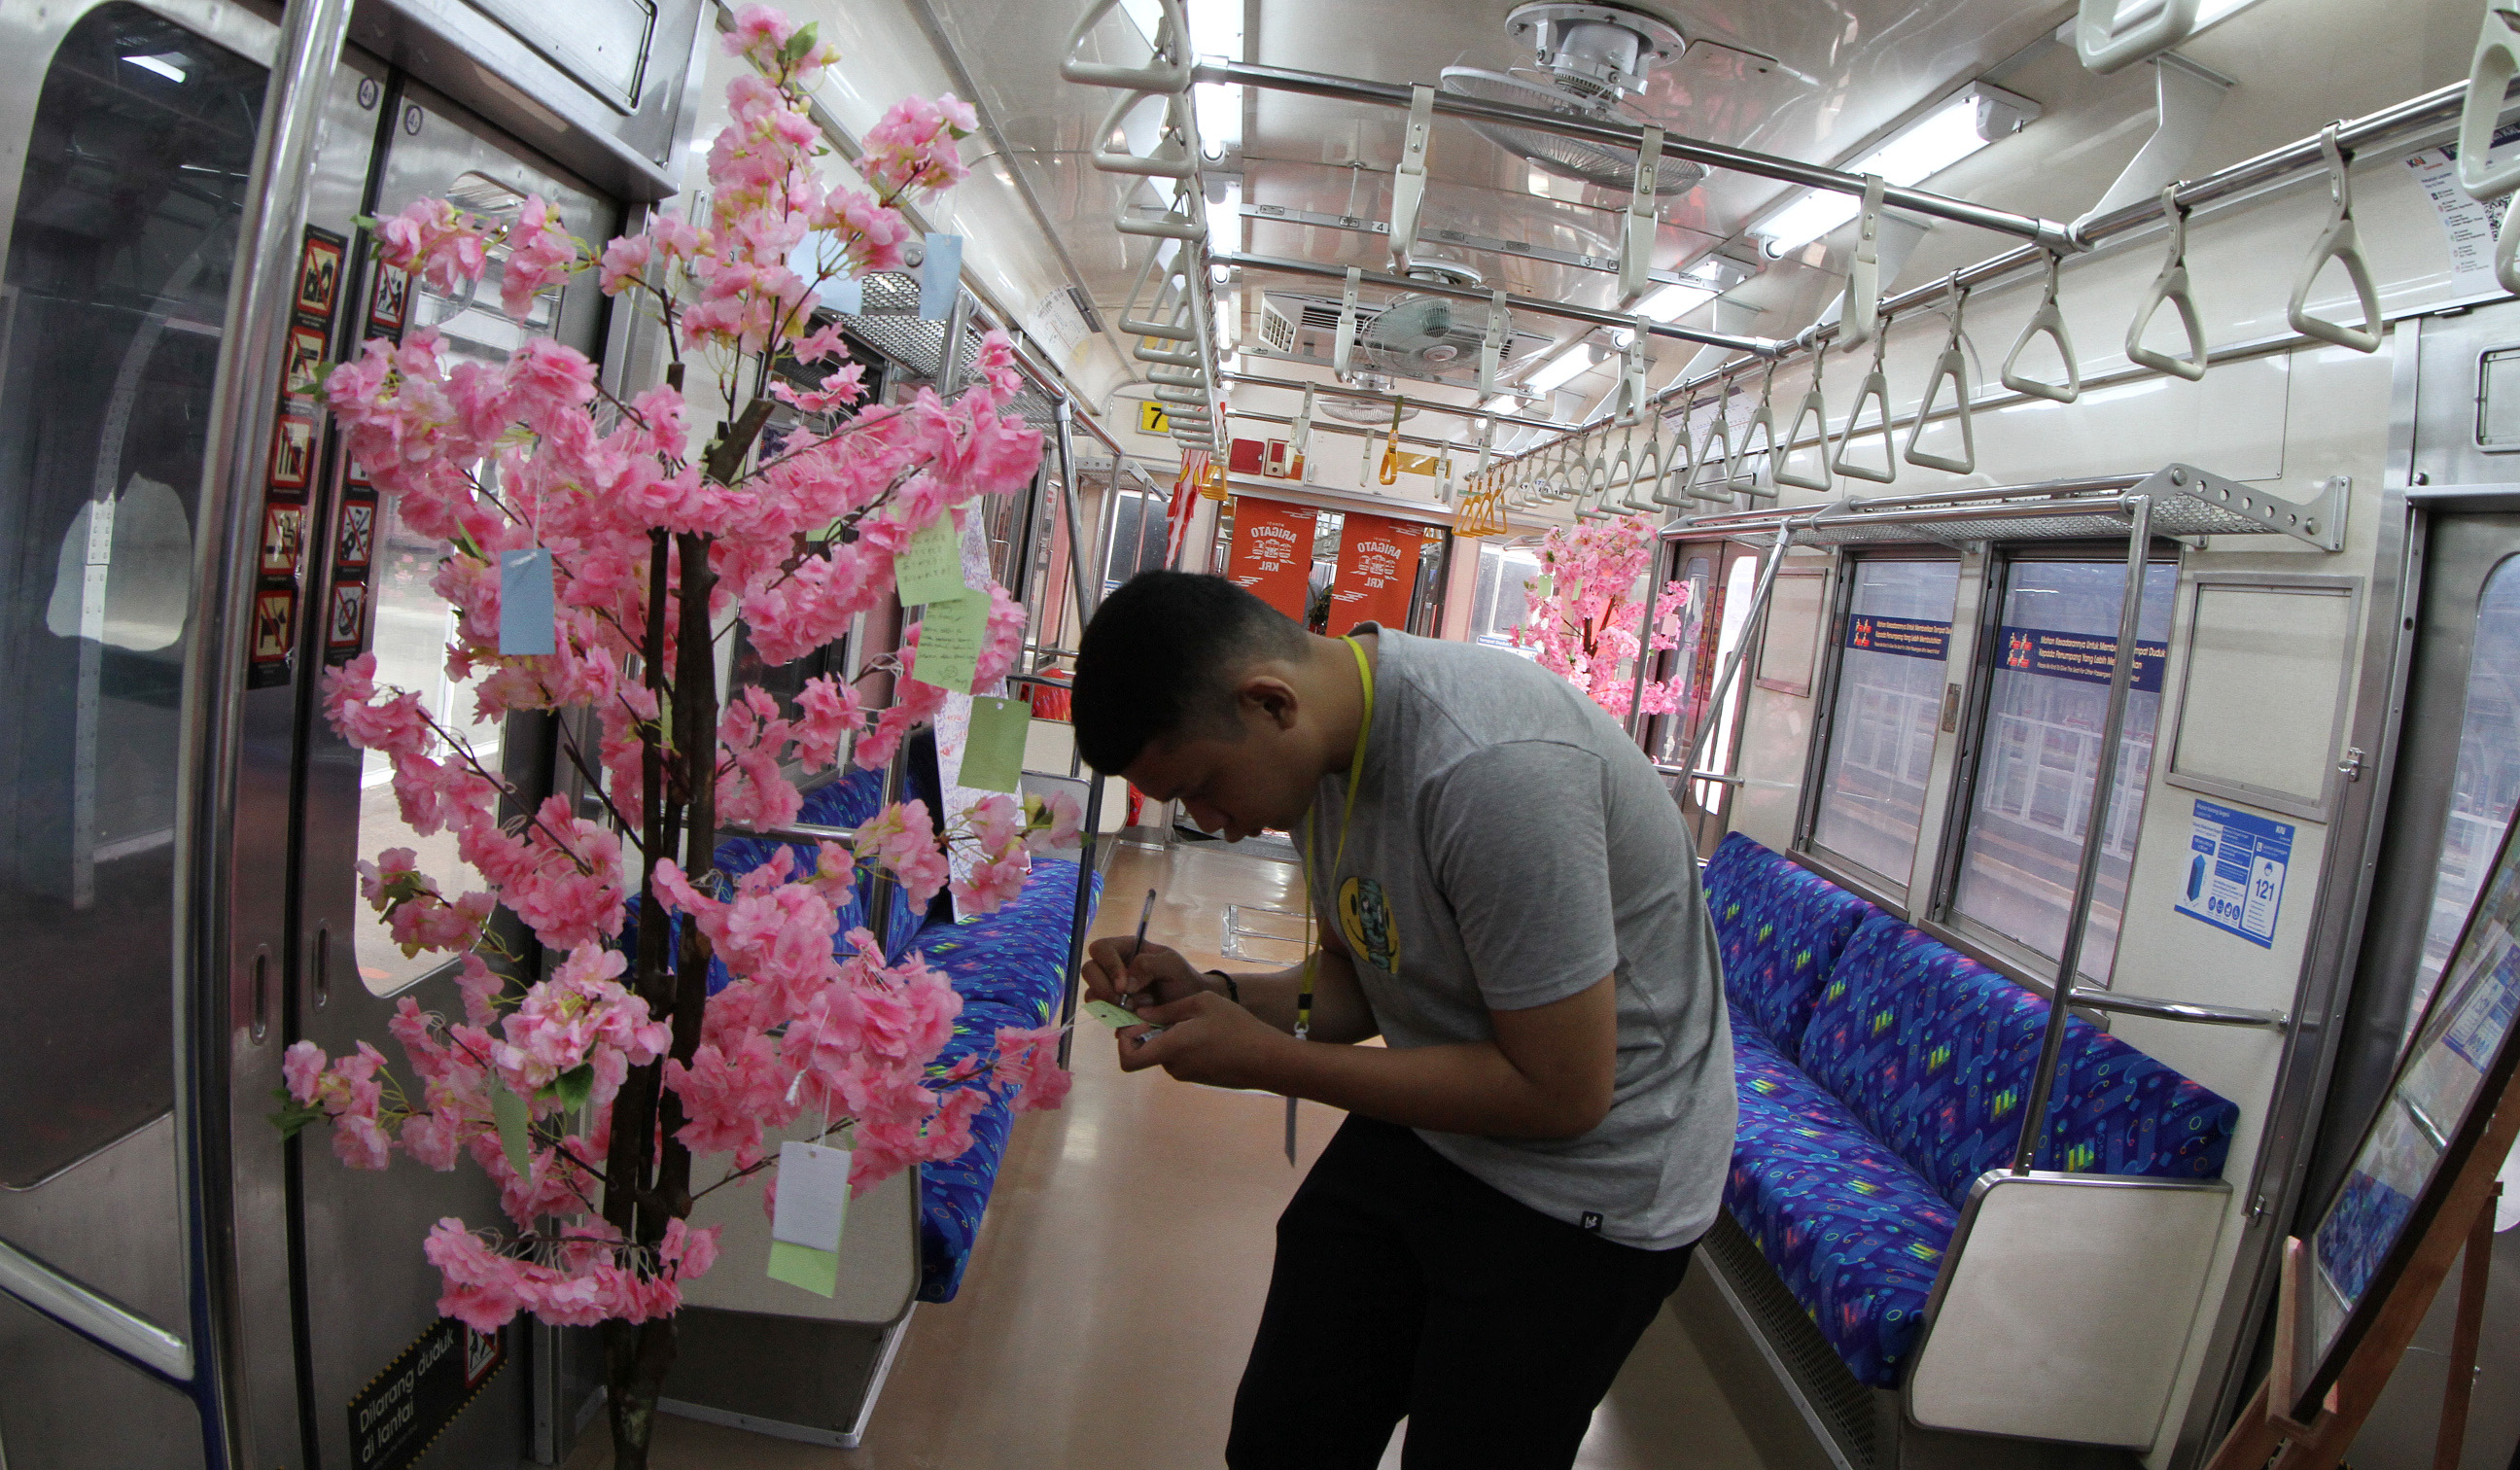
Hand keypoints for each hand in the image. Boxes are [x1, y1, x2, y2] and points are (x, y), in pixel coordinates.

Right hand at [1082, 936, 1208, 1013]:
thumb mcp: (1172, 964)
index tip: (1124, 987)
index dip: (1108, 966)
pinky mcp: (1112, 1009)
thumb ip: (1149, 965)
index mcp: (1125, 948)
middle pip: (1089, 970)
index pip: (1101, 949)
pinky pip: (1102, 1014)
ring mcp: (1110, 989)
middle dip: (1105, 989)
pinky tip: (1136, 1020)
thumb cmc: (1182, 979)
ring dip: (1111, 1005)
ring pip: (1092, 994)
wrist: (1189, 1006)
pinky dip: (1116, 1019)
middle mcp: (1113, 967)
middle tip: (1126, 1002)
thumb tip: (1125, 984)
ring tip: (1137, 1010)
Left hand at [1116, 991, 1290, 1089]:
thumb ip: (1167, 1009)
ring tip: (1195, 1020)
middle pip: (1147, 1052)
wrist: (1266, 1059)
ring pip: (1165, 1053)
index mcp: (1170, 1048)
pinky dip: (1184, 1046)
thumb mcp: (1202, 1004)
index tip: (1136, 1023)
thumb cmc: (1236, 1026)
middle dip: (1150, 1033)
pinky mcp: (1199, 1078)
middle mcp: (1173, 1066)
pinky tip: (1207, 1033)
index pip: (1128, 1059)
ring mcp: (1186, 1075)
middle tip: (1169, 1013)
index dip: (1123, 1042)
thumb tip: (1141, 1013)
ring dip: (1170, 1038)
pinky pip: (1181, 1059)